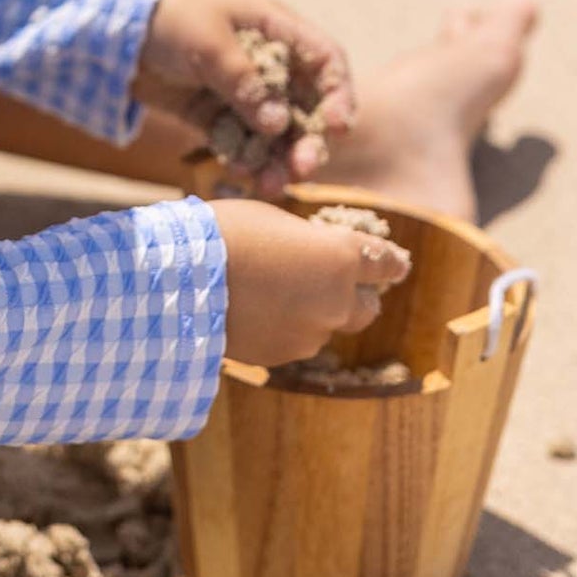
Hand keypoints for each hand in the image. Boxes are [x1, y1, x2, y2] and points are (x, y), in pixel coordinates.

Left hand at [134, 0, 355, 193]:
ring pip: (274, 132)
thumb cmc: (171, 16)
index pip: (325, 62)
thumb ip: (244, 81)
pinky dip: (244, 159)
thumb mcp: (209, 41)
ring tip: (273, 184)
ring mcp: (240, 92)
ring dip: (278, 158)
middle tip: (304, 168)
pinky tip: (243, 174)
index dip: (339, 94)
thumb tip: (277, 123)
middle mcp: (266, 64)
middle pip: (304, 106)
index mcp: (275, 31)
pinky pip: (238, 141)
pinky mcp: (213, 114)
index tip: (338, 126)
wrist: (115, 27)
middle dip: (308, 139)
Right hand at [214, 199, 410, 367]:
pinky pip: (295, 340)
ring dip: (313, 312)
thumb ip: (306, 242)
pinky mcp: (284, 355)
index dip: (391, 262)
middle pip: (367, 307)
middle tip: (331, 282)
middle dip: (355, 295)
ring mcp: (311, 334)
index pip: (385, 263)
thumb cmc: (225, 235)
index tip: (395, 262)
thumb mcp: (273, 221)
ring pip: (326, 326)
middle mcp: (337, 301)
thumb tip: (311, 254)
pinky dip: (285, 328)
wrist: (180, 282)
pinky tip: (255, 312)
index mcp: (340, 257)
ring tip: (274, 295)